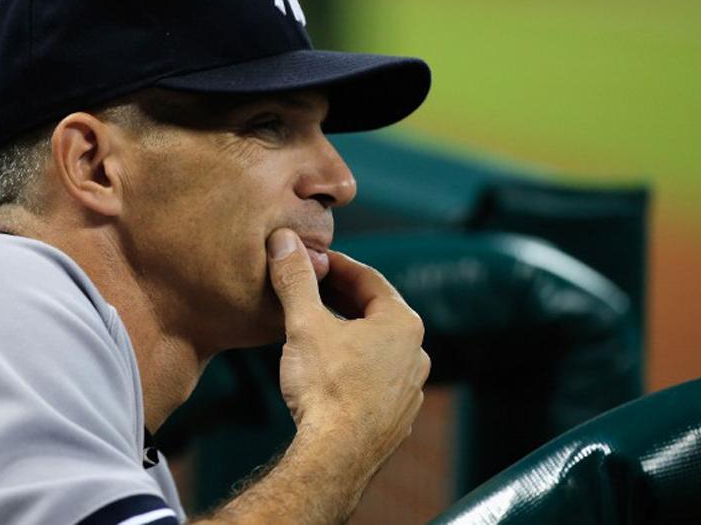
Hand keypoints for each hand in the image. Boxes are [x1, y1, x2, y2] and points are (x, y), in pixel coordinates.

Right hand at [267, 228, 430, 467]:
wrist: (334, 458)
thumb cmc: (326, 388)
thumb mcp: (304, 323)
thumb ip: (296, 279)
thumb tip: (285, 241)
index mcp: (402, 324)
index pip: (367, 279)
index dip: (335, 265)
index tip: (310, 260)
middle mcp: (415, 354)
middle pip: (374, 312)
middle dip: (339, 297)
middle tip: (308, 288)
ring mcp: (409, 389)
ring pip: (376, 347)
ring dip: (347, 332)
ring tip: (313, 328)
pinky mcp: (397, 417)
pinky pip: (375, 378)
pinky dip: (353, 366)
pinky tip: (327, 371)